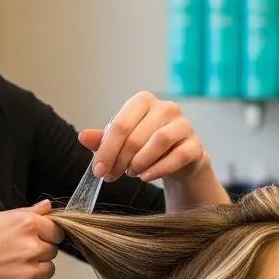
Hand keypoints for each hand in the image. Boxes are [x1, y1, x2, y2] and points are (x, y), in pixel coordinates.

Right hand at [0, 201, 63, 278]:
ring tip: (9, 267)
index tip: (35, 238)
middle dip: (38, 252)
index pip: (57, 231)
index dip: (46, 234)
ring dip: (35, 270)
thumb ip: (26, 214)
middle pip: (52, 252)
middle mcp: (30, 247)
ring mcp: (27, 272)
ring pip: (47, 271)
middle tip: (13, 254)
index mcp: (25, 224)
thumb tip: (47, 207)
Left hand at [78, 93, 206, 183]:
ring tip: (131, 173)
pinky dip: (159, 169)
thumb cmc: (145, 145)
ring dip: (139, 162)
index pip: (120, 125)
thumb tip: (82, 136)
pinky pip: (178, 156)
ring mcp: (183, 124)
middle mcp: (166, 107)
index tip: (98, 171)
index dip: (106, 150)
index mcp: (143, 101)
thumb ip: (103, 139)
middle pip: (136, 136)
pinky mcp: (195, 144)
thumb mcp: (121, 142)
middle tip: (112, 176)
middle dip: (120, 160)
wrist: (178, 159)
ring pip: (159, 141)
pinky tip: (146, 177)